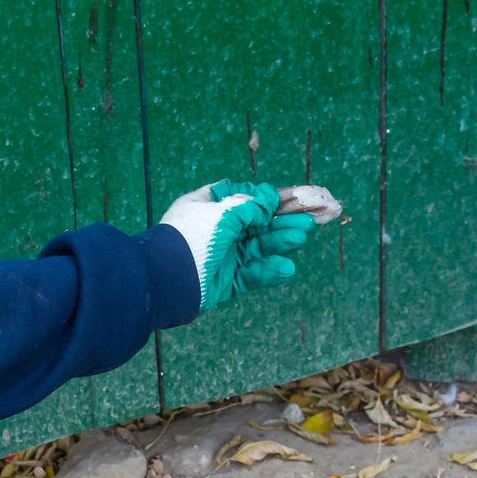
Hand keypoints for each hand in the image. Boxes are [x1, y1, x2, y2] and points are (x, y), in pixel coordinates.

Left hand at [157, 180, 328, 308]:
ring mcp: (220, 256)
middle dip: (281, 221)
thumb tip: (268, 199)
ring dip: (279, 242)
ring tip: (301, 236)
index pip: (241, 196)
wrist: (167, 280)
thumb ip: (249, 205)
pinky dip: (268, 271)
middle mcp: (214, 229)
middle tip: (309, 220)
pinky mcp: (224, 281)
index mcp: (206, 205)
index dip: (265, 197)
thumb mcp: (223, 212)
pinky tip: (286, 268)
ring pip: (256, 248)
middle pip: (254, 224)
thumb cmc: (193, 237)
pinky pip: (250, 274)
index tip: (287, 199)